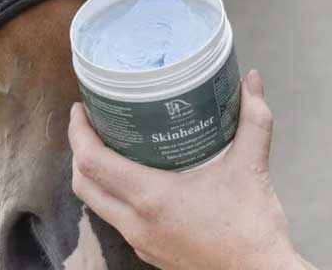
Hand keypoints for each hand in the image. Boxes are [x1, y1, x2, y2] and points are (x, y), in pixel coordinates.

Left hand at [68, 70, 310, 269]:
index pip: (92, 162)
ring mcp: (141, 242)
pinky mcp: (151, 254)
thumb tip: (251, 79)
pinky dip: (111, 194)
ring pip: (97, 205)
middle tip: (89, 121)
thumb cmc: (253, 228)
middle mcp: (137, 223)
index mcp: (151, 198)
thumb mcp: (252, 167)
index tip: (81, 108)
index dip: (78, 132)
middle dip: (78, 150)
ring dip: (92, 174)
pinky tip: (132, 176)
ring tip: (106, 142)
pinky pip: (116, 220)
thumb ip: (253, 119)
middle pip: (83, 184)